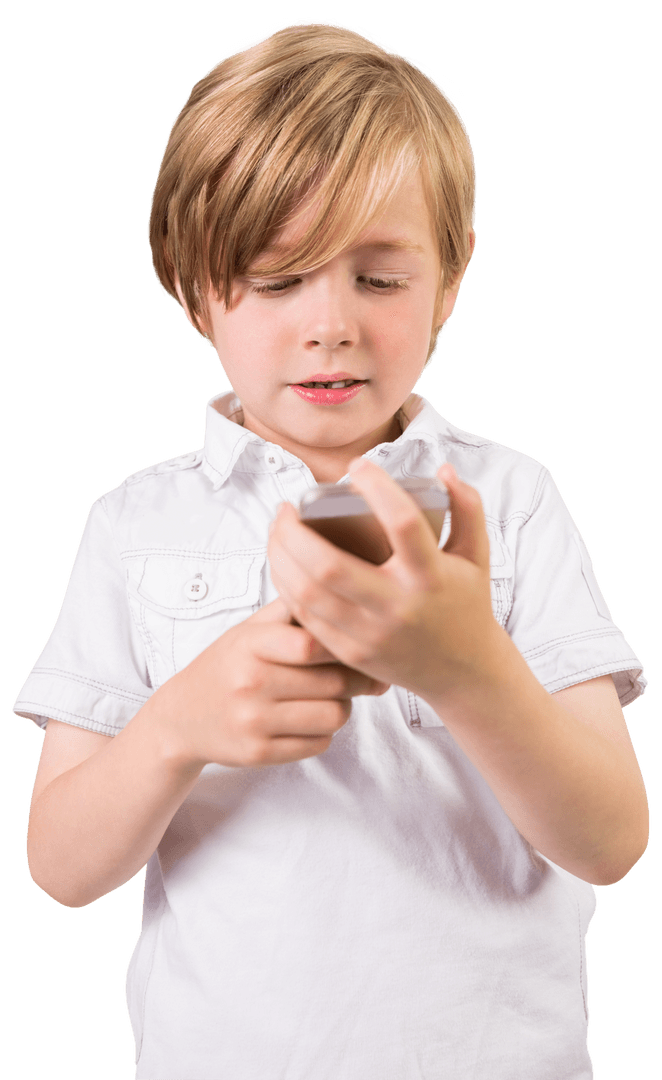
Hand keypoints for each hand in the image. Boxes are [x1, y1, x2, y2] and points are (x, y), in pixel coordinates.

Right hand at [161, 597, 387, 768]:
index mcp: (250, 645)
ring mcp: (253, 722)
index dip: (341, 646)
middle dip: (356, 679)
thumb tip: (345, 600)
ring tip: (331, 698)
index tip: (353, 646)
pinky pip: (320, 744)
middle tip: (360, 675)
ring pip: (334, 716)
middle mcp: (249, 683)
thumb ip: (292, 609)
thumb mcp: (250, 628)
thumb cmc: (229, 664)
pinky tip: (309, 720)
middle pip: (334, 683)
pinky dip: (324, 732)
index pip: (309, 645)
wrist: (182, 717)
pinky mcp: (259, 753)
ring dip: (343, 707)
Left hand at [267, 459, 500, 704]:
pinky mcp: (352, 652)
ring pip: (307, 593)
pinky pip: (306, 616)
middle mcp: (399, 606)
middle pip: (330, 566)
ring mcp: (371, 634)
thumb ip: (468, 508)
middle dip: (294, 531)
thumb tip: (443, 470)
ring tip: (277, 530)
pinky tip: (282, 563)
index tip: (358, 466)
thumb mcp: (477, 555)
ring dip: (281, 557)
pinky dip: (287, 586)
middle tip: (285, 507)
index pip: (402, 523)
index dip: (377, 487)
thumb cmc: (466, 602)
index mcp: (432, 576)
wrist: (465, 671)